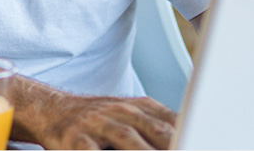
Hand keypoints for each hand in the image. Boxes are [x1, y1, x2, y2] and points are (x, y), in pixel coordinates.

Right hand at [18, 91, 176, 149]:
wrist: (50, 109)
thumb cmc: (97, 119)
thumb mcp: (130, 114)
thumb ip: (158, 126)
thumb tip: (188, 136)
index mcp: (139, 107)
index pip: (172, 121)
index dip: (191, 132)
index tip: (202, 141)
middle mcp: (120, 112)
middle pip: (155, 130)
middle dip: (175, 142)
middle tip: (189, 147)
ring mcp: (98, 124)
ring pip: (127, 139)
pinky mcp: (76, 139)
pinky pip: (92, 150)